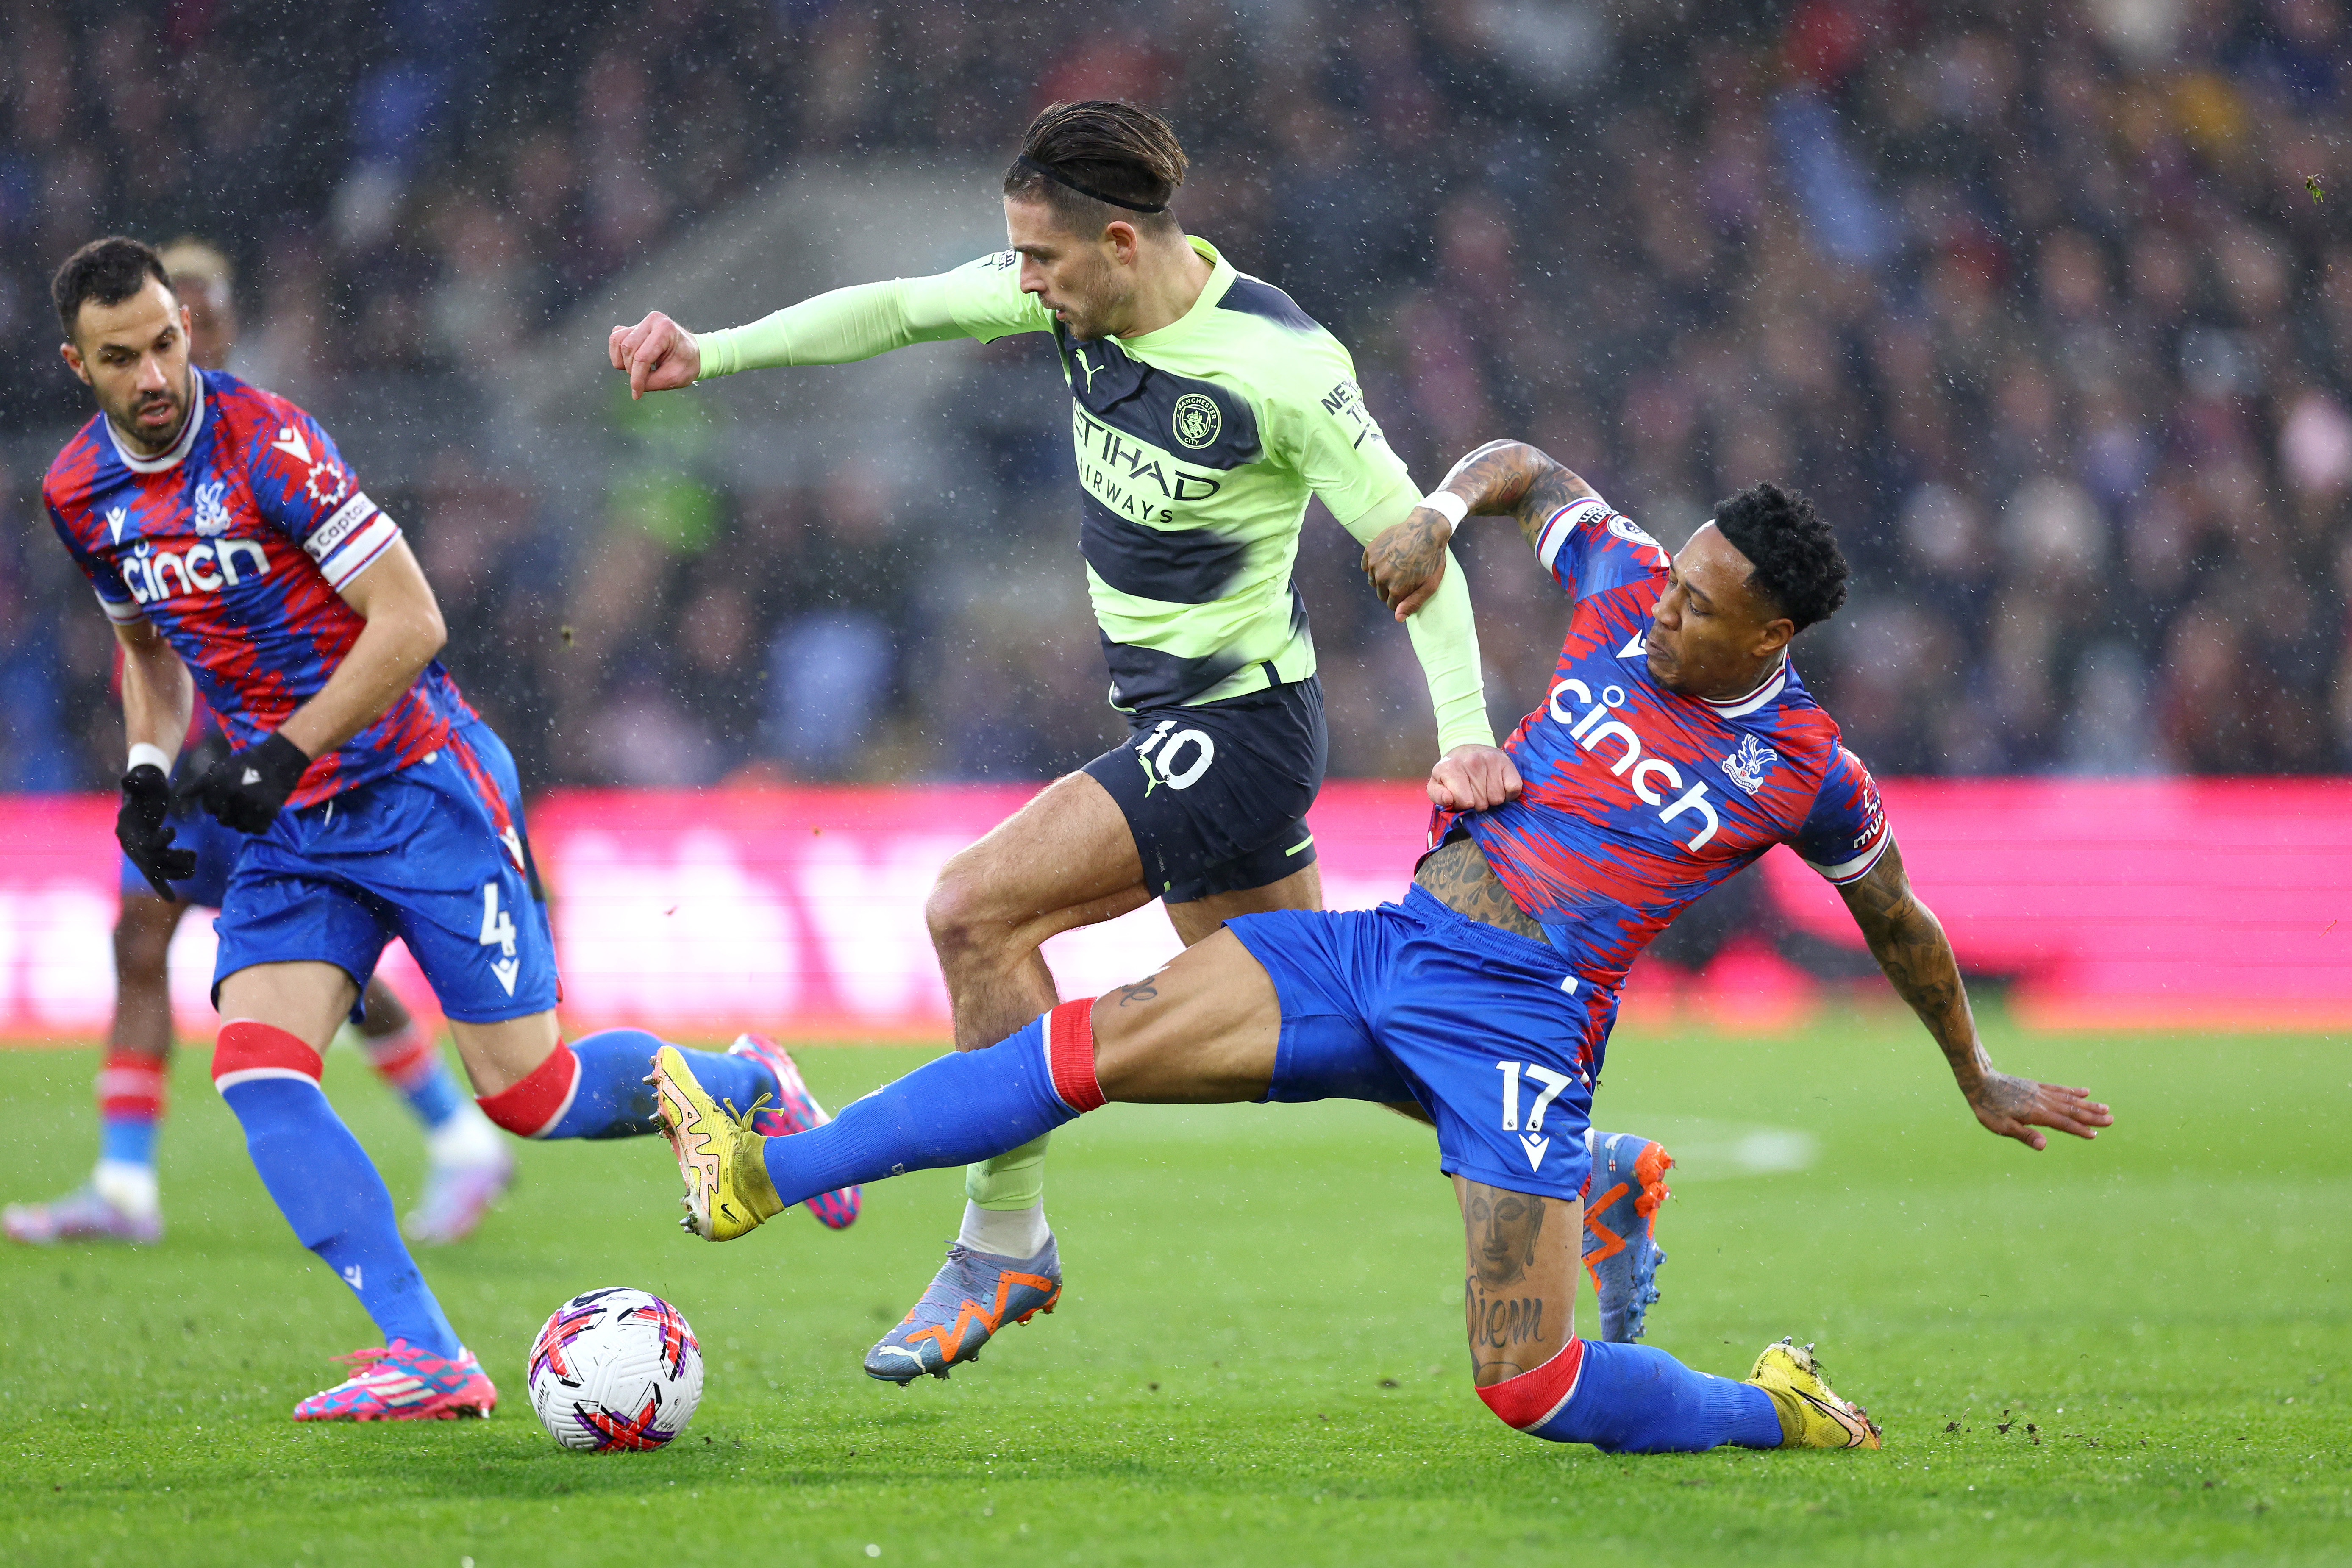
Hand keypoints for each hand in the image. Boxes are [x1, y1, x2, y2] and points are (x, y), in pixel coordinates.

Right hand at [116, 764, 195, 899]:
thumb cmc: (145, 785)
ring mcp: (138, 851)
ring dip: (175, 870)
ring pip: (156, 868)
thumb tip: (129, 777)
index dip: (157, 841)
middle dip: (172, 859)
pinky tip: (171, 899)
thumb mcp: (144, 781)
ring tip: (194, 863)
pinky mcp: (147, 854)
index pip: (141, 841)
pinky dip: (162, 886)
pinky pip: (153, 874)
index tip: (173, 831)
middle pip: (151, 859)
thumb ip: (138, 781)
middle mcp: (129, 843)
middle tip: (193, 855)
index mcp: (126, 828)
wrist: (144, 792)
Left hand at [179, 732, 309, 833]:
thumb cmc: (243, 765)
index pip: (209, 809)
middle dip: (229, 814)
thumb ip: (199, 785)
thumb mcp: (218, 771)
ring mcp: (252, 806)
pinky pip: (257, 829)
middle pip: (223, 820)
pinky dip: (258, 825)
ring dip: (243, 821)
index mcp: (219, 786)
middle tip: (239, 802)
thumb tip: (180, 796)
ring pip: (240, 827)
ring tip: (249, 808)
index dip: (217, 803)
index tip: (227, 795)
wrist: (276, 762)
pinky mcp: (268, 813)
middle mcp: (234, 797)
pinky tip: (260, 813)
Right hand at [608, 312, 699, 397]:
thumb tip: (634, 384)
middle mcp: (652, 320)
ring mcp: (641, 322)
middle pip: (628, 349)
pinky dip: (618, 354)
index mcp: (665, 329)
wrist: (692, 352)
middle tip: (645, 379)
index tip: (637, 394)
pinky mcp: (632, 327)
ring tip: (640, 370)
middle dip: (632, 370)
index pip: (642, 356)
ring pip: (618, 343)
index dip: (637, 378)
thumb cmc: (687, 363)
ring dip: (624, 362)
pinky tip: (631, 362)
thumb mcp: (675, 378)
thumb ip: (653, 382)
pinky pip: (615, 339)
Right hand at [1361, 507, 1451, 618]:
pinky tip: (1388, 557)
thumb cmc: (1431, 559)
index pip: (1391, 605)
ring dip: (1382, 576)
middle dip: (1391, 588)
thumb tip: (1397, 618)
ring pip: (1373, 580)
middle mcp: (1381, 578)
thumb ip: (1413, 603)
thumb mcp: (1429, 585)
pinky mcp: (1370, 551)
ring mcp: (1374, 564)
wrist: (1425, 529)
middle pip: (1381, 594)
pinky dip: (1374, 564)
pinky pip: (1366, 566)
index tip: (1409, 587)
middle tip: (1404, 575)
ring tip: (1397, 565)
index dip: (1401, 598)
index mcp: (1396, 590)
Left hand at [1427, 744, 1521, 811]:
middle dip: (1478, 803)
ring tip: (1484, 788)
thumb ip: (1438, 795)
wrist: (1467, 747)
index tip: (1462, 797)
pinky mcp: (1506, 762)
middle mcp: (1472, 762)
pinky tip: (1499, 786)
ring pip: (1498, 799)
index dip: (1464, 805)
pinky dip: (1508, 793)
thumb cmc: (1452, 771)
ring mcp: (1491, 761)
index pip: (1465, 802)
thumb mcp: (1436, 783)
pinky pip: (1514, 789)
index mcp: (1451, 768)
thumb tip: (1448, 800)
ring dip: (1492, 799)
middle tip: (1474, 793)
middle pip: (1482, 803)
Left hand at [1962, 1069, 2112, 1150]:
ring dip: (2088, 1104)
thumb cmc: (1988, 1107)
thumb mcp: (2001, 1126)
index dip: (2080, 1129)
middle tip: (2111, 1120)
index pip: (2063, 1123)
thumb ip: (2024, 1135)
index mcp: (2036, 1114)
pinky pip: (2059, 1089)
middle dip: (2092, 1116)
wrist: (1979, 1080)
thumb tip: (2044, 1145)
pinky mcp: (2036, 1086)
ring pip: (2069, 1099)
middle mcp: (2043, 1102)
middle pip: (2072, 1110)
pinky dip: (2073, 1091)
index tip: (2096, 1134)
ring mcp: (2040, 1092)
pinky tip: (2084, 1091)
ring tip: (2105, 1107)